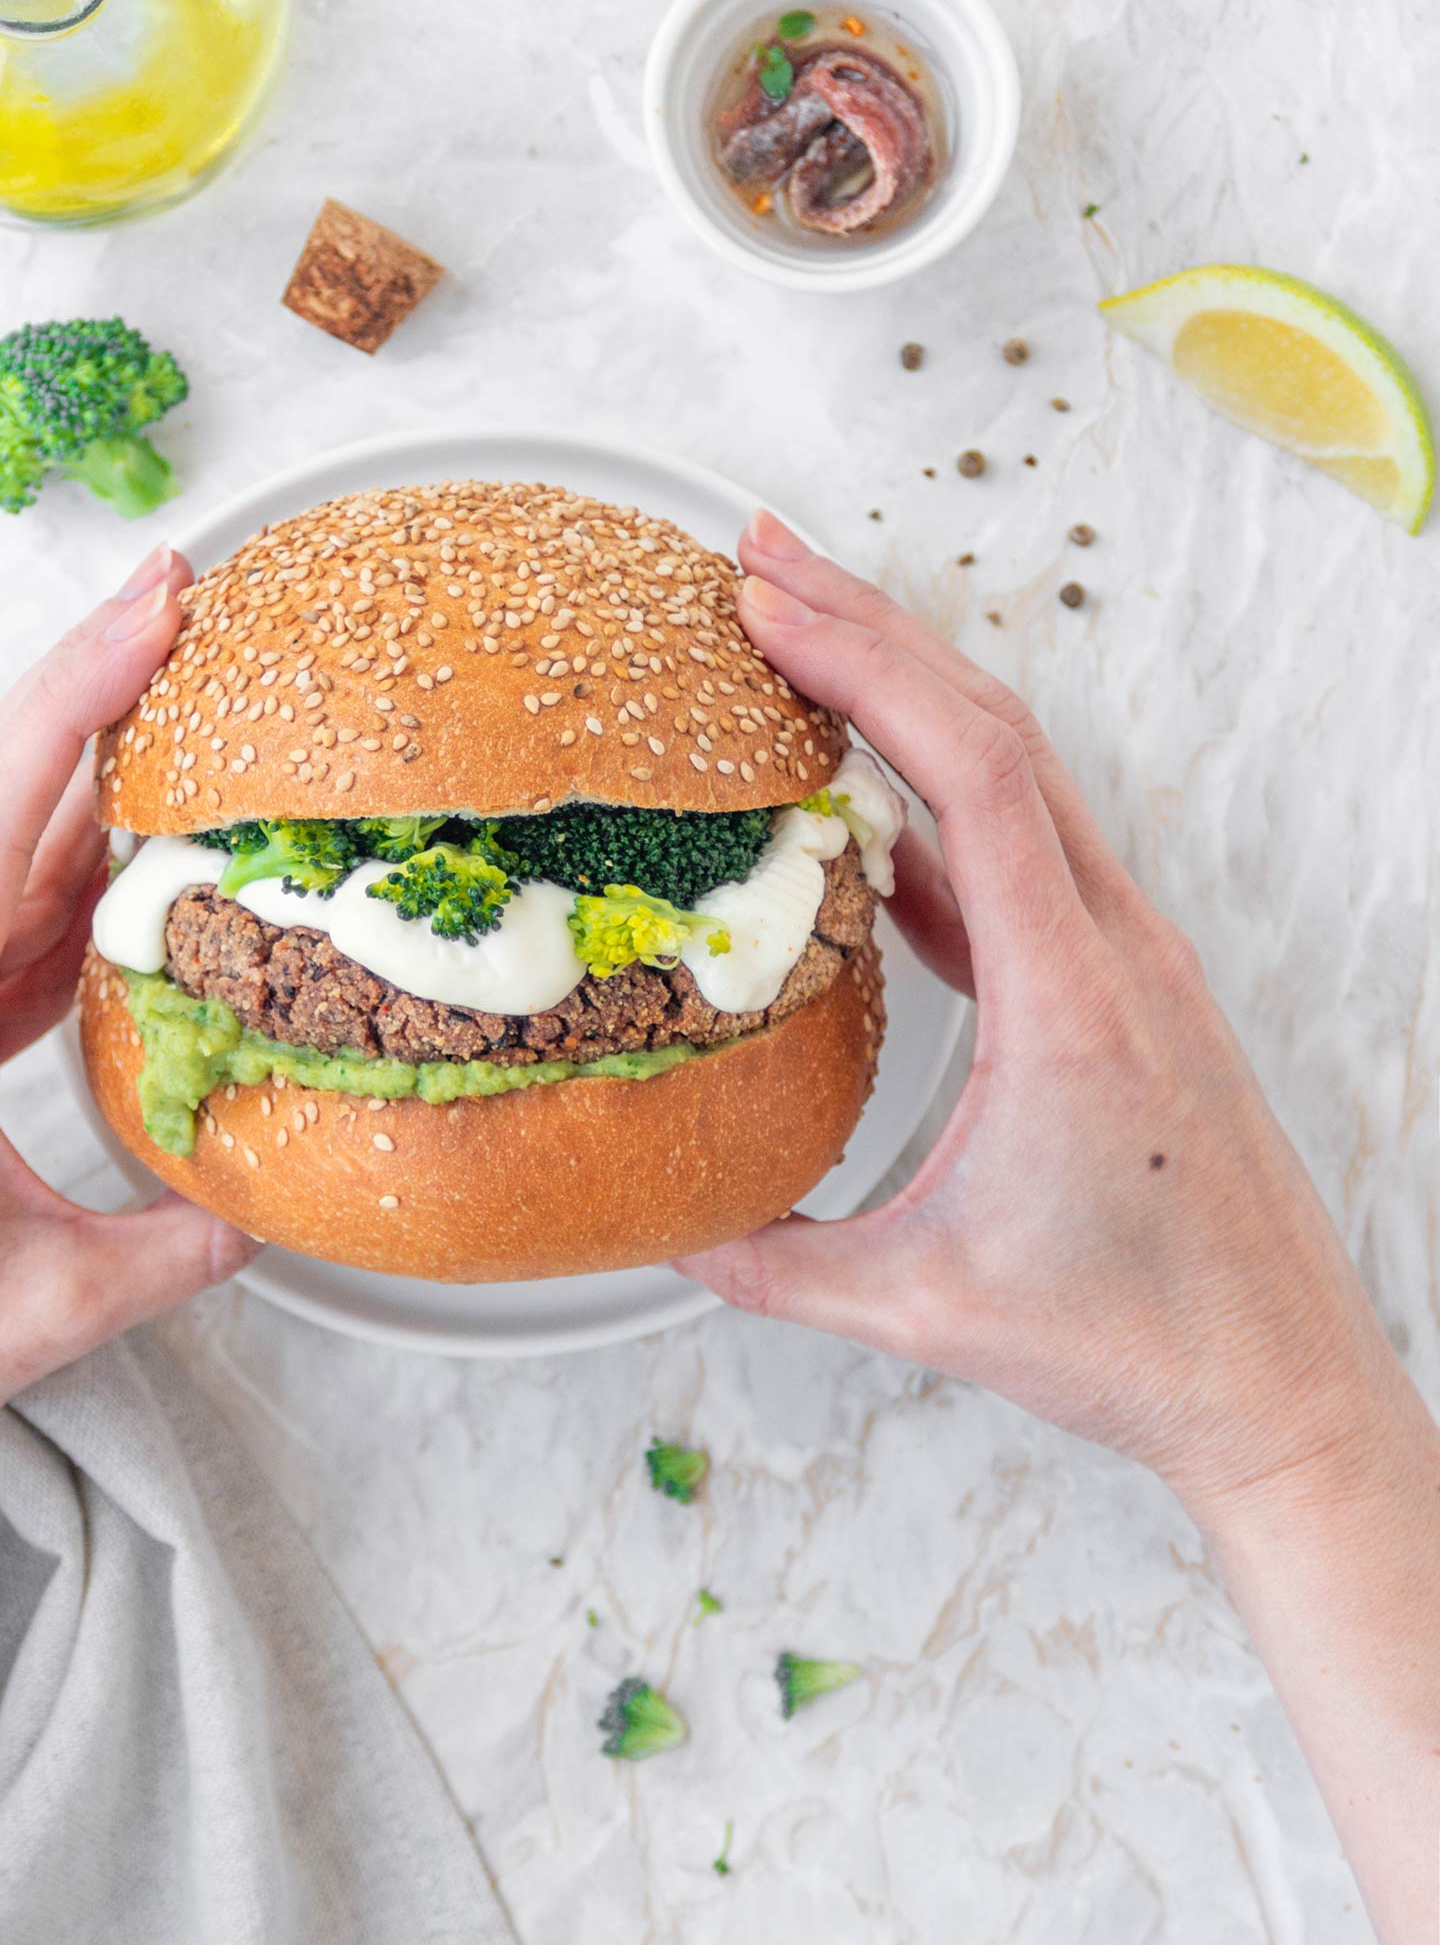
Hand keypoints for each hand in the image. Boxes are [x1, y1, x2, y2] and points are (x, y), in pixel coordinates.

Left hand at [0, 543, 252, 1535]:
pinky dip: (59, 867)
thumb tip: (264, 1209)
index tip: (151, 607)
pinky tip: (118, 857)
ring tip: (169, 705)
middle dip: (85, 679)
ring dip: (77, 766)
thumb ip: (170, 1252)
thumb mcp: (37, 1313)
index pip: (1, 808)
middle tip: (175, 599)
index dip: (80, 691)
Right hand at [679, 511, 1406, 1521]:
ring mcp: (1126, 959)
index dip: (870, 669)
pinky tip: (861, 802)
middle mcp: (1115, 948)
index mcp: (1075, 998)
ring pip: (1017, 778)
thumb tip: (665, 1223)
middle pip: (998, 731)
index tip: (771, 605)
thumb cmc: (1140, 1341)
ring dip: (909, 694)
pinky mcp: (1118, 987)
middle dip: (875, 628)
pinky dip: (934, 799)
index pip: (976, 775)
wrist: (1279, 1382)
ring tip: (804, 636)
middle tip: (764, 562)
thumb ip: (778, 1259)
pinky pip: (1018, 857)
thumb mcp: (928, 1306)